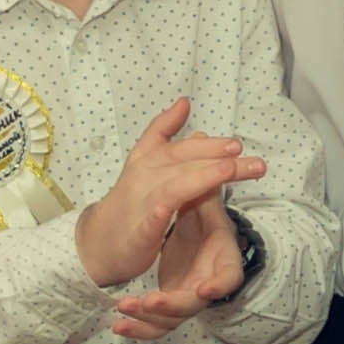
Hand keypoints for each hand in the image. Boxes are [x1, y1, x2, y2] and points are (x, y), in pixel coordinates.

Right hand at [76, 100, 263, 294]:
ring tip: (227, 171)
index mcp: (149, 159)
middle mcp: (145, 175)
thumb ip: (164, 131)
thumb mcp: (146, 159)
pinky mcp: (138, 230)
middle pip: (185, 162)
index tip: (235, 144)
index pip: (179, 146)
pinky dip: (158, 213)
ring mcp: (141, 203)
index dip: (207, 144)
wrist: (100, 238)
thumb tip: (184, 104)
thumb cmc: (131, 199)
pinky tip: (167, 210)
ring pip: (174, 186)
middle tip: (243, 156)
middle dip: (216, 156)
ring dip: (201, 176)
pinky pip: (149, 220)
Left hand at [109, 192, 246, 342]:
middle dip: (172, 304)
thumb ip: (203, 181)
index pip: (229, 278)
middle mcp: (205, 285)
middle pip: (193, 305)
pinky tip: (117, 327)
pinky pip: (154, 328)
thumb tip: (197, 136)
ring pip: (170, 322)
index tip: (203, 290)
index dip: (220, 285)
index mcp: (221, 259)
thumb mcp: (203, 200)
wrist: (193, 243)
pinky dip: (137, 329)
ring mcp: (186, 301)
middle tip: (148, 300)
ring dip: (147, 320)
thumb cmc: (202, 220)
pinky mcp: (168, 310)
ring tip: (123, 307)